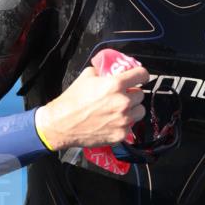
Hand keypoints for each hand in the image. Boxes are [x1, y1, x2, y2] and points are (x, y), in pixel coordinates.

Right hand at [34, 64, 148, 151]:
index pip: (142, 74)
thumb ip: (103, 72)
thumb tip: (111, 70)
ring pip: (140, 111)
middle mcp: (123, 102)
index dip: (141, 75)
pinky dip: (124, 124)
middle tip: (123, 96)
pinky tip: (113, 122)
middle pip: (141, 95)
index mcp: (116, 84)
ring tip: (120, 110)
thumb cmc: (72, 100)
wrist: (61, 124)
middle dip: (133, 94)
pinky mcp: (121, 134)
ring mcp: (123, 120)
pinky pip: (131, 126)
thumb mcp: (87, 76)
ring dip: (133, 110)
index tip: (140, 77)